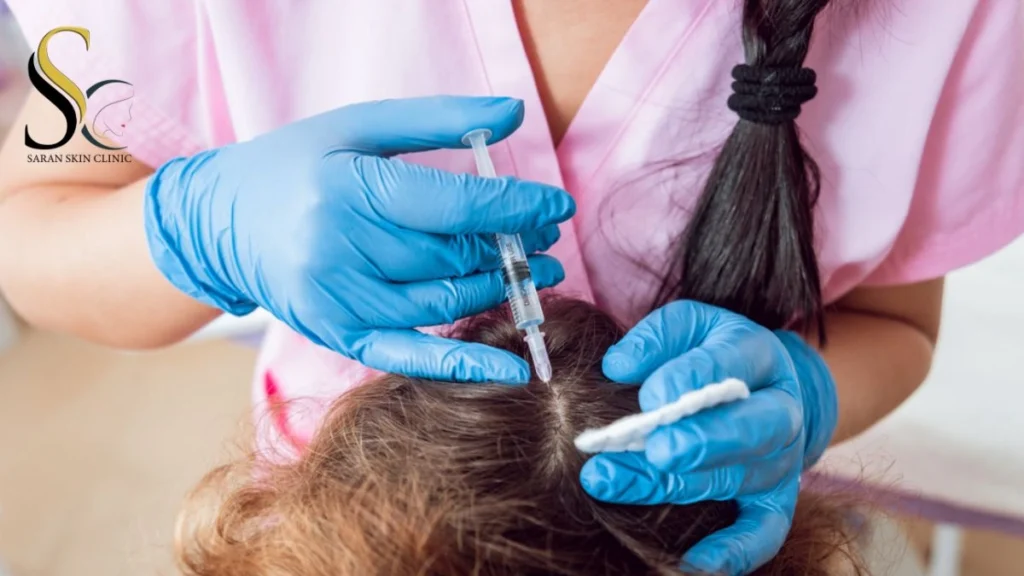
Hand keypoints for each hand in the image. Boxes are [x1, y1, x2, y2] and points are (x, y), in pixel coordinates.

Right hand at [144, 96, 574, 382]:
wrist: (218, 221)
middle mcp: (337, 249)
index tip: (559, 207)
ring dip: (496, 289)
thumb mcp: (358, 127)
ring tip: (534, 274)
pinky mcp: (333, 334)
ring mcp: (334, 299)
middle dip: (510, 247)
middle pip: (450, 256)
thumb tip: (512, 114)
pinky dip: (461, 363)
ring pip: (439, 300)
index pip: (453, 204)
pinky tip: (510, 370)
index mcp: (346, 188)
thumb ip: (436, 120)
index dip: (515, 207)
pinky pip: (408, 353)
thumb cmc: (295, 164)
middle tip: (545, 238)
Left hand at [580, 300, 837, 574]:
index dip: (690, 379)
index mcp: (760, 355)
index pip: (730, 364)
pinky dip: (734, 552)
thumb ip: (656, 338)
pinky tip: (691, 561)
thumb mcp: (690, 326)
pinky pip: (764, 532)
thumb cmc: (713, 352)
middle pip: (751, 428)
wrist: (767, 386)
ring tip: (608, 480)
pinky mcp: (775, 501)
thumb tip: (617, 366)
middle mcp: (780, 410)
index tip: (649, 394)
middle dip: (702, 440)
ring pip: (733, 478)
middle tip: (657, 448)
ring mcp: (780, 460)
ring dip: (671, 484)